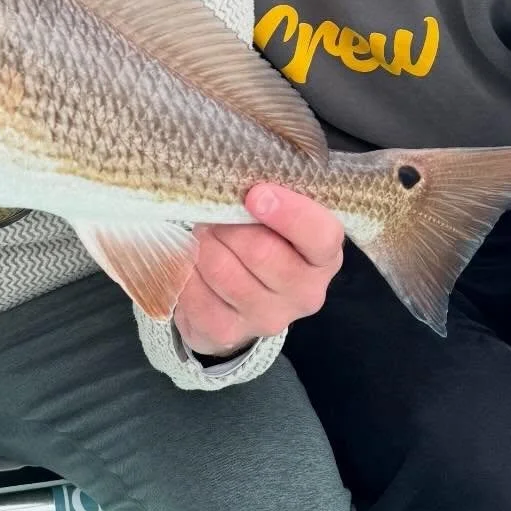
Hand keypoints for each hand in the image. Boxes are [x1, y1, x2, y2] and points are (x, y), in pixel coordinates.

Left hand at [174, 185, 343, 357]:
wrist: (238, 302)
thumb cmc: (264, 240)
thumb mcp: (281, 219)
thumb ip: (273, 198)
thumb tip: (236, 179)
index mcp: (325, 257)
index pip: (321, 236)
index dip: (288, 213)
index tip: (254, 194)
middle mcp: (305, 293)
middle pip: (261, 251)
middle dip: (229, 225)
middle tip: (216, 214)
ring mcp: (268, 318)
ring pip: (222, 270)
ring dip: (204, 244)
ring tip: (205, 235)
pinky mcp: (228, 331)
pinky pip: (194, 292)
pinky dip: (186, 268)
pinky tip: (193, 261)